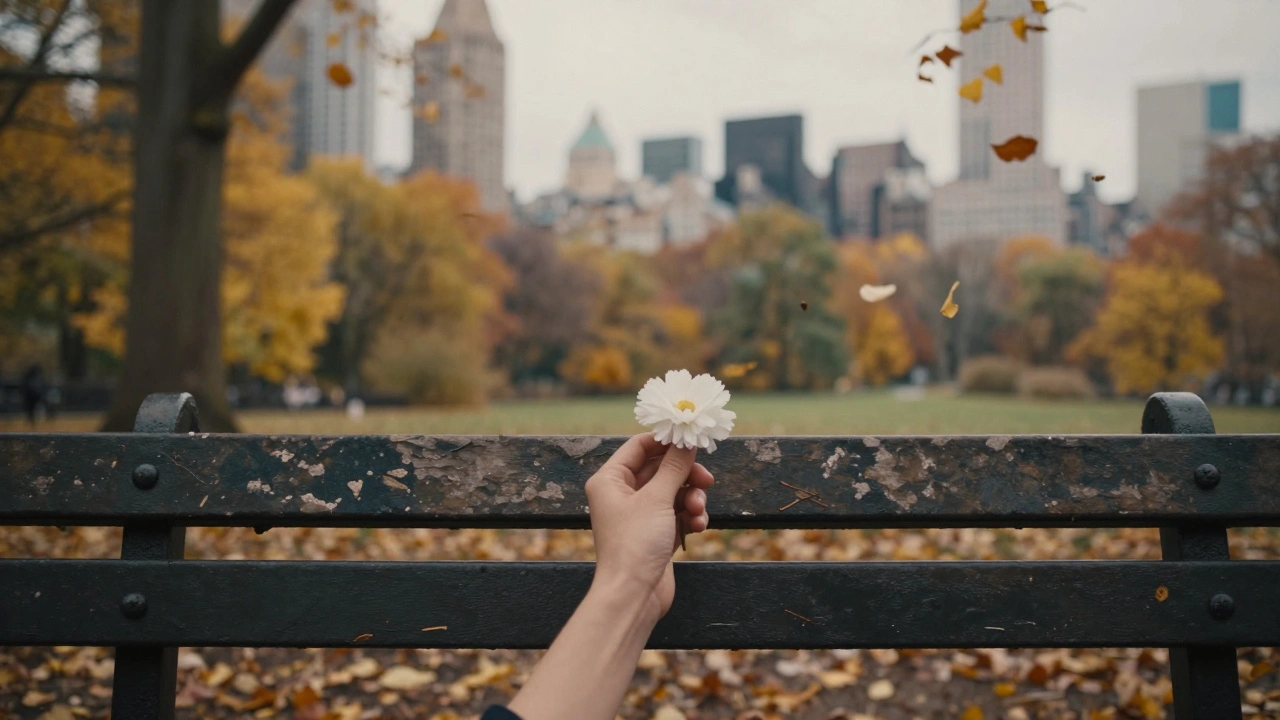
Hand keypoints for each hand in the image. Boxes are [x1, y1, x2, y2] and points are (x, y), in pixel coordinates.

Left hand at [585, 433, 714, 620]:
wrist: (633, 595)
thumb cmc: (635, 544)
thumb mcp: (657, 498)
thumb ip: (674, 467)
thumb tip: (687, 441)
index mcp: (610, 480)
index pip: (639, 447)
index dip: (666, 442)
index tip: (692, 440)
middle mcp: (621, 494)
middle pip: (660, 469)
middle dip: (686, 475)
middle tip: (706, 480)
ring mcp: (639, 515)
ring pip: (673, 492)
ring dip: (691, 498)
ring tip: (698, 511)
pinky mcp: (655, 533)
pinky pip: (677, 513)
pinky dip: (689, 516)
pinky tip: (697, 526)